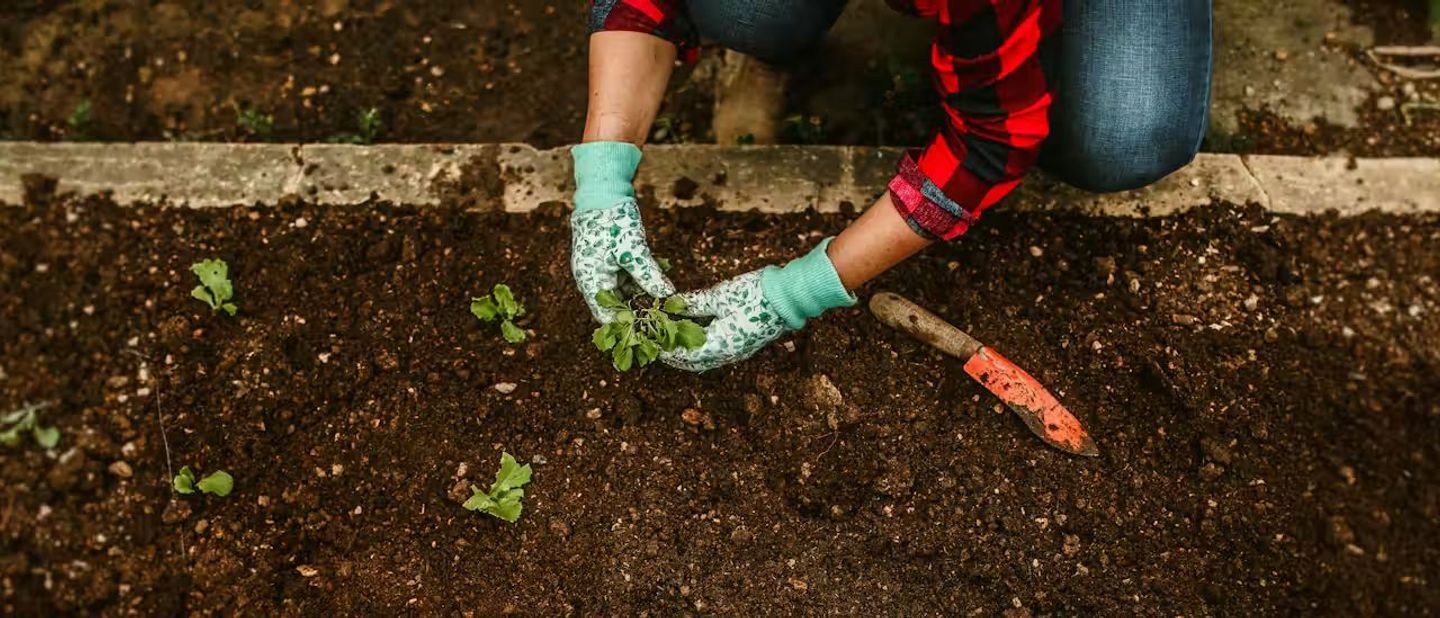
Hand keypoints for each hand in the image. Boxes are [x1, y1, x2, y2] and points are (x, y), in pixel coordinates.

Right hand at [572, 200, 674, 321]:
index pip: (606, 316)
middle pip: (615, 307)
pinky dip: (641, 285)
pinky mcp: (610, 262)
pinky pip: (626, 281)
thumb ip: (649, 275)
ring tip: (665, 306)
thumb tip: (668, 295)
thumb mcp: (633, 250)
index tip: (650, 333)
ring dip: (641, 300)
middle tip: (663, 321)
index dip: (627, 327)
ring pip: (623, 295)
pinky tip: (660, 288)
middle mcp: (593, 280)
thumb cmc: (612, 220)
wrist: (602, 192)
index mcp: (590, 281)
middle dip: (638, 315)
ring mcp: (601, 271)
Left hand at [663, 238, 855, 371]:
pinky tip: (691, 334)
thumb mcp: (718, 296)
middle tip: (653, 341)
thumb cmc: (754, 294)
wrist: (789, 297)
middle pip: (691, 362)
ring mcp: (736, 352)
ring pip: (703, 360)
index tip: (648, 338)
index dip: (663, 348)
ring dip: (685, 353)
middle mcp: (727, 355)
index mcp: (718, 346)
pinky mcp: (742, 345)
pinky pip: (715, 353)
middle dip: (671, 353)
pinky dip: (699, 347)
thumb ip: (693, 304)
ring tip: (669, 339)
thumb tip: (671, 305)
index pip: (682, 354)